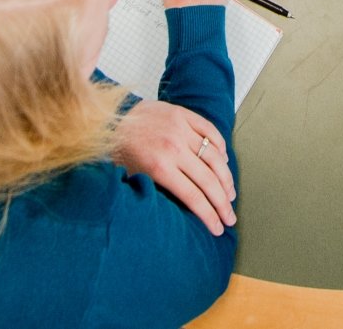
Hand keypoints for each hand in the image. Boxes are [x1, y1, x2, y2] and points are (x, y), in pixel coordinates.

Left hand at [110, 100, 236, 235]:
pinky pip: (211, 132)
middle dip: (222, 204)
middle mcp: (173, 148)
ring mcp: (181, 129)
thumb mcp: (131, 177)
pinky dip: (221, 148)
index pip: (194, 197)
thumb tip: (173, 213)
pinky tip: (224, 162)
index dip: (209, 215)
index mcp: (159, 167)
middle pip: (209, 181)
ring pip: (215, 158)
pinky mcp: (184, 114)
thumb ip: (153, 192)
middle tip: (230, 218)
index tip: (218, 228)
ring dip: (226, 179)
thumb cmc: (121, 150)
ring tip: (230, 194)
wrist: (111, 116)